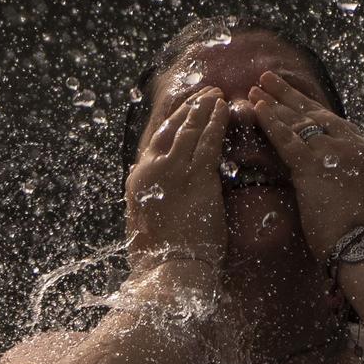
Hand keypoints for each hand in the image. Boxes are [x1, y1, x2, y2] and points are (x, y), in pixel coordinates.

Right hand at [124, 87, 229, 277]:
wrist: (168, 272)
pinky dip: (216, 121)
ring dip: (204, 107)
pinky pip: (208, 141)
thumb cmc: (158, 258)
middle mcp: (152, 170)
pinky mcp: (196, 178)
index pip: (155, 141)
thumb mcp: (140, 224)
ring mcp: (174, 172)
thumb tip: (137, 182)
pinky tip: (225, 108)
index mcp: (138, 180)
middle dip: (189, 108)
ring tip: (216, 92)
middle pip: (171, 129)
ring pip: (190, 129)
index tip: (182, 108)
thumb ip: (142, 198)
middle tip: (204, 91)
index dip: (171, 121)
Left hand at [250, 71, 363, 262]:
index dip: (309, 108)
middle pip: (314, 114)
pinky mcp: (314, 166)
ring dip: (274, 103)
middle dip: (288, 96)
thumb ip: (351, 179)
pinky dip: (270, 121)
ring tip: (255, 88)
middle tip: (268, 79)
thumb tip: (339, 179)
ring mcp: (334, 153)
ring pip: (298, 122)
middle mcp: (352, 146)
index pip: (332, 122)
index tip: (293, 97)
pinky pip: (287, 138)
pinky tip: (256, 108)